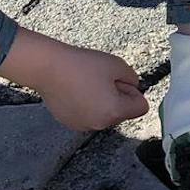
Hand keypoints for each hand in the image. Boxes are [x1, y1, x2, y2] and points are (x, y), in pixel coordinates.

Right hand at [2, 30, 144, 132]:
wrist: (47, 67)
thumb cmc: (81, 65)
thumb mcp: (117, 64)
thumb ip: (133, 78)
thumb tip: (133, 87)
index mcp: (114, 112)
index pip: (141, 107)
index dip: (133, 91)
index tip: (117, 80)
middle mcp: (100, 124)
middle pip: (123, 112)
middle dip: (117, 97)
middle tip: (100, 79)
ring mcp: (83, 125)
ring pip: (105, 114)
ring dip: (102, 101)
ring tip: (86, 84)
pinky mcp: (70, 122)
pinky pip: (88, 115)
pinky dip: (87, 105)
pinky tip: (75, 90)